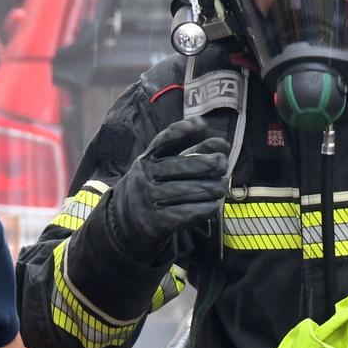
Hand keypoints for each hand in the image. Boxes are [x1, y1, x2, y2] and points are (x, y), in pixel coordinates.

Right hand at [101, 118, 230, 262]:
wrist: (125, 222)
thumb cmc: (155, 186)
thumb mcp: (165, 166)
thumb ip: (192, 152)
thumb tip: (221, 143)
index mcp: (147, 159)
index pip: (164, 140)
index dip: (182, 131)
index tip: (201, 126)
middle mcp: (145, 176)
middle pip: (181, 166)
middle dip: (206, 163)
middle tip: (223, 163)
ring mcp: (149, 199)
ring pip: (187, 191)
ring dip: (211, 188)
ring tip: (222, 186)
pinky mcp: (156, 222)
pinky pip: (186, 213)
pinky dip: (205, 209)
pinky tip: (214, 205)